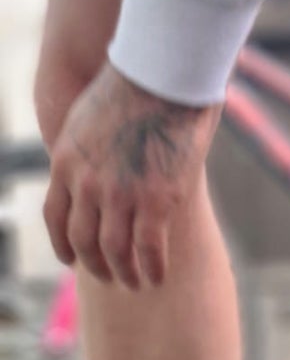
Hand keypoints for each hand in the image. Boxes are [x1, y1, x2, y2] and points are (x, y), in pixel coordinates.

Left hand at [43, 62, 220, 287]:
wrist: (164, 75)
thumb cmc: (136, 86)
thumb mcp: (90, 117)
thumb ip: (89, 147)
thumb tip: (100, 161)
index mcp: (66, 161)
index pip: (55, 216)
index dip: (62, 245)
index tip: (72, 261)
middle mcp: (87, 183)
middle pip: (83, 240)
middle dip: (95, 265)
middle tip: (109, 277)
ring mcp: (120, 193)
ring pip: (114, 251)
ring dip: (124, 274)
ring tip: (137, 284)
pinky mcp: (156, 199)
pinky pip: (148, 249)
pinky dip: (152, 269)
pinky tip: (158, 277)